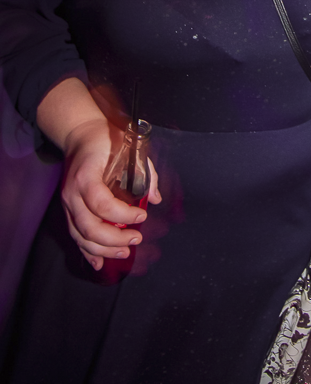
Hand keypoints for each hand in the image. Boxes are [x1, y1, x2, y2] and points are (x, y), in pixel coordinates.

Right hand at [61, 119, 161, 271]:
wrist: (81, 135)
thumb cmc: (106, 140)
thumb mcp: (130, 148)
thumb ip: (145, 173)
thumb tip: (155, 198)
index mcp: (86, 176)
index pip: (101, 204)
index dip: (123, 215)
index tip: (142, 215)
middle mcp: (72, 193)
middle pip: (89, 227)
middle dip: (114, 239)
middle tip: (137, 238)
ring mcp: (67, 204)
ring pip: (81, 236)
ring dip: (103, 249)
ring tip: (125, 251)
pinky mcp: (68, 210)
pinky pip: (75, 236)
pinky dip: (87, 252)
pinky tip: (99, 262)